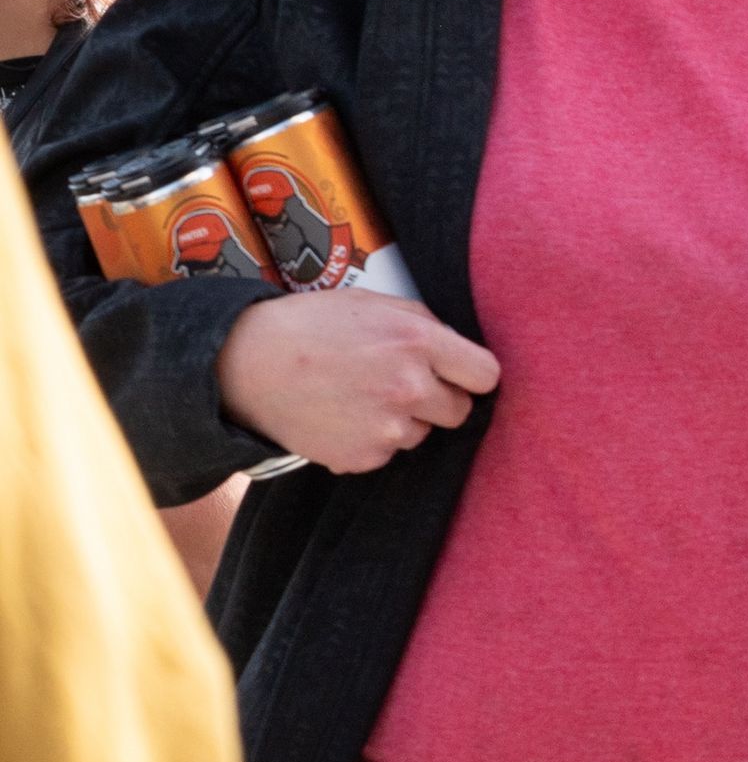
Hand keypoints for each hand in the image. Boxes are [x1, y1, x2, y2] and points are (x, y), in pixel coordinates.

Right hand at [215, 290, 500, 475]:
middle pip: (460, 411)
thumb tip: (461, 350)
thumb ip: (424, 325)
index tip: (461, 375)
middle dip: (439, 400)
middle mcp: (409, 388)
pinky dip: (370, 439)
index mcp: (418, 342)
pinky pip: (387, 453)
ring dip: (401, 419)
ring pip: (421, 433)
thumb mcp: (373, 304)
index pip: (486, 375)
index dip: (473, 375)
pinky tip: (341, 415)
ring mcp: (387, 428)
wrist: (248, 365)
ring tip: (357, 395)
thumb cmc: (312, 326)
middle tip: (399, 383)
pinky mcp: (364, 457)